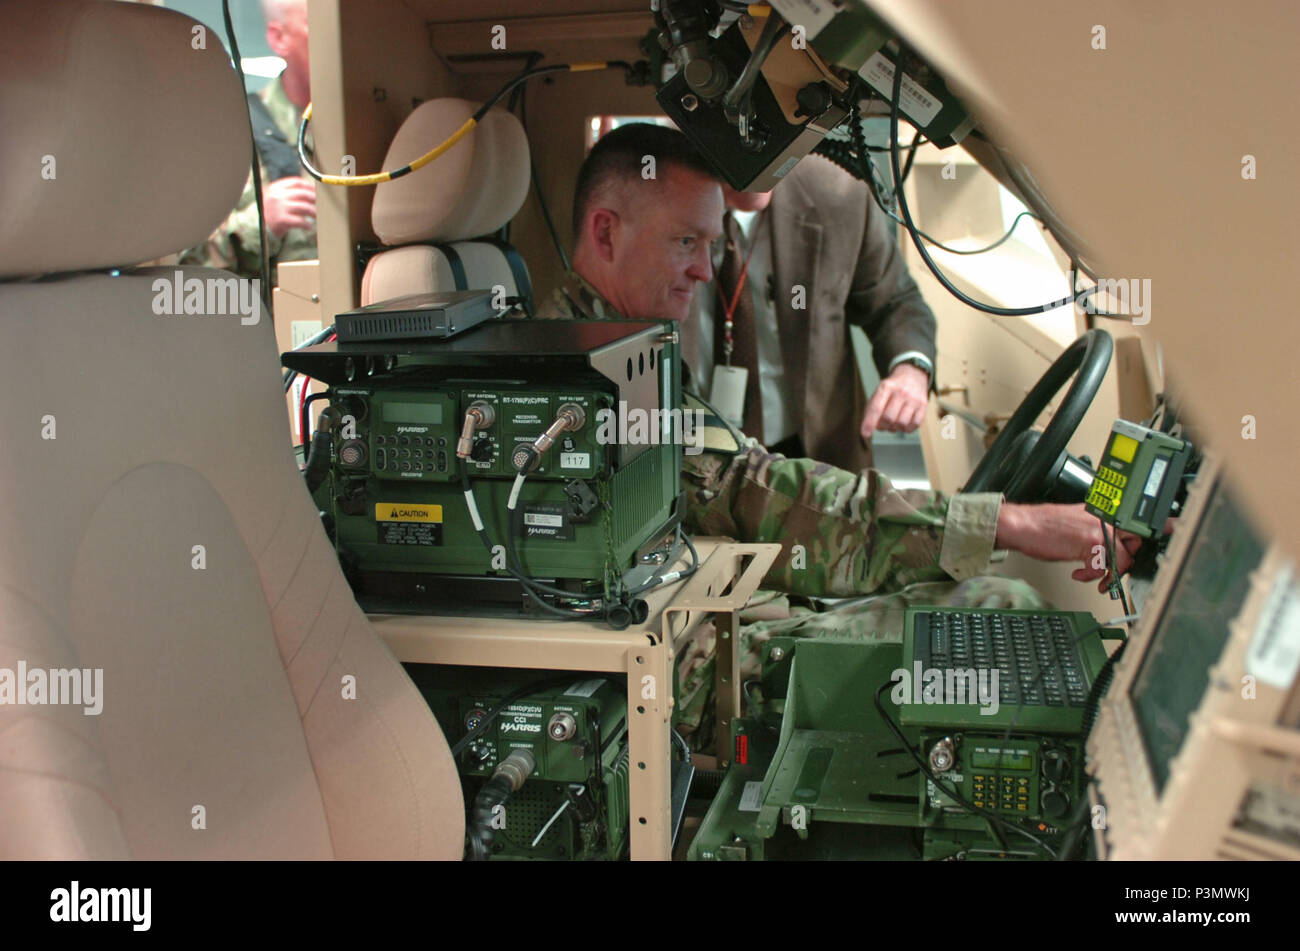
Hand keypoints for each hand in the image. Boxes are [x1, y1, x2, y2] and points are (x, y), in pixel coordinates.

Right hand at [262, 176, 316, 237]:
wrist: (254, 226)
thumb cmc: (268, 212)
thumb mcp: (274, 197)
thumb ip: (287, 193)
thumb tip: (310, 192)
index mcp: (276, 187)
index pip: (296, 182)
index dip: (309, 186)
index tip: (317, 191)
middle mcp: (277, 195)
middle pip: (303, 194)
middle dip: (315, 199)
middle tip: (322, 205)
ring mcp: (279, 207)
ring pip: (305, 207)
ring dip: (314, 212)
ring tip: (318, 217)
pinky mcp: (281, 220)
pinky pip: (300, 221)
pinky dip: (307, 224)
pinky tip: (309, 227)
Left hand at [861, 363, 928, 437]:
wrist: (912, 375)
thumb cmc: (892, 389)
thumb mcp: (879, 392)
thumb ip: (872, 409)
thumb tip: (869, 429)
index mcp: (886, 387)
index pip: (876, 407)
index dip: (870, 422)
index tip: (865, 434)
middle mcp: (901, 392)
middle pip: (889, 418)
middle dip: (883, 426)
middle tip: (883, 424)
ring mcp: (914, 399)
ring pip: (902, 423)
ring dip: (895, 428)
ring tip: (893, 422)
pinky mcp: (923, 405)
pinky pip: (914, 425)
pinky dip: (906, 428)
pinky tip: (904, 423)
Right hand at [996, 502, 1142, 590]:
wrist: (1023, 525)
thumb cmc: (1042, 525)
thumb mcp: (1076, 521)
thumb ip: (1094, 528)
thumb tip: (1106, 544)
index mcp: (1101, 511)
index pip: (1133, 520)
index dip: (1150, 530)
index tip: (1167, 530)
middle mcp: (1103, 518)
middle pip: (1135, 540)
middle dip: (1126, 559)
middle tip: (1114, 568)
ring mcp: (1098, 530)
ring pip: (1122, 557)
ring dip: (1110, 575)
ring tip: (1098, 580)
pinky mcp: (1089, 544)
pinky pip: (1102, 568)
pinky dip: (1090, 576)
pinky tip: (1079, 574)